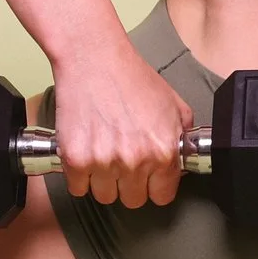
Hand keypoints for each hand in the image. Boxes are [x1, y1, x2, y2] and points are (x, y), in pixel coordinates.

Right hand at [48, 50, 191, 207]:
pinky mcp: (75, 160)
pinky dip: (78, 175)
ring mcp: (103, 162)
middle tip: (121, 161)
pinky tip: (84, 152)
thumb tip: (182, 160)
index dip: (154, 186)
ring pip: (103, 196)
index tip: (147, 178)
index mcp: (163, 151)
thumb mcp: (173, 104)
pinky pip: (77, 188)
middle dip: (128, 184)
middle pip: (132, 200)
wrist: (94, 58)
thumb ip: (181, 137)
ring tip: (102, 154)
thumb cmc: (131, 76)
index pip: (162, 197)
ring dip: (102, 180)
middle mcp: (135, 161)